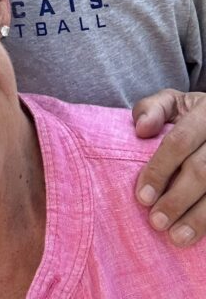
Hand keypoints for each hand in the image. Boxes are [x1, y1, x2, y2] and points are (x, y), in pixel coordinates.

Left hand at [133, 89, 205, 246]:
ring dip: (199, 218)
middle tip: (156, 222)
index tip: (142, 197)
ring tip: (177, 237)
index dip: (160, 169)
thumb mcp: (173, 103)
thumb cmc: (192, 115)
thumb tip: (141, 130)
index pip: (180, 141)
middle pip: (202, 171)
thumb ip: (153, 110)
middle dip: (177, 199)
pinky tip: (199, 235)